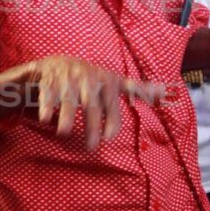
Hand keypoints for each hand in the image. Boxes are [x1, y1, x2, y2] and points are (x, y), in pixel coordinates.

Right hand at [0, 55, 166, 151]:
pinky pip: (47, 94)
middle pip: (90, 106)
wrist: (59, 62)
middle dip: (90, 126)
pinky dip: (45, 106)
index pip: (111, 102)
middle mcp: (87, 80)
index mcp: (105, 81)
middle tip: (90, 148)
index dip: (112, 119)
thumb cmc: (91, 78)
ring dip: (65, 116)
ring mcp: (67, 80)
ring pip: (67, 100)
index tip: (110, 137)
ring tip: (64, 133)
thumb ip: (137, 88)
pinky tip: (45, 119)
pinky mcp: (50, 81)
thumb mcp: (113, 80)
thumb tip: (165, 90)